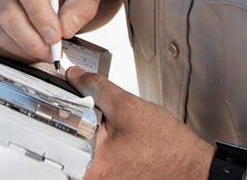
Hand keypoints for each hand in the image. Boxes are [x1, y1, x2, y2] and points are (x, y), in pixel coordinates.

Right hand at [0, 0, 100, 62]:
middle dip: (32, 40)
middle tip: (52, 52)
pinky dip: (13, 54)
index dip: (40, 14)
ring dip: (24, 50)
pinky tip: (29, 51)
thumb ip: (83, 6)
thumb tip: (65, 27)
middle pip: (8, 13)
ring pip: (0, 32)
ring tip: (45, 52)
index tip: (56, 35)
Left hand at [65, 67, 213, 179]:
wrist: (192, 166)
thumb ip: (96, 88)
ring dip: (84, 129)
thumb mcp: (128, 107)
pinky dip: (94, 140)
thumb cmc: (168, 146)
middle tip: (88, 111)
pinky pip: (89, 154)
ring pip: (76, 146)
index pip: (56, 133)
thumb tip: (74, 76)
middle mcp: (90, 177)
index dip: (56, 110)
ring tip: (104, 124)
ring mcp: (98, 179)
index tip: (55, 98)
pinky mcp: (105, 177)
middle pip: (64, 139)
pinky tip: (109, 134)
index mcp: (90, 164)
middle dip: (72, 120)